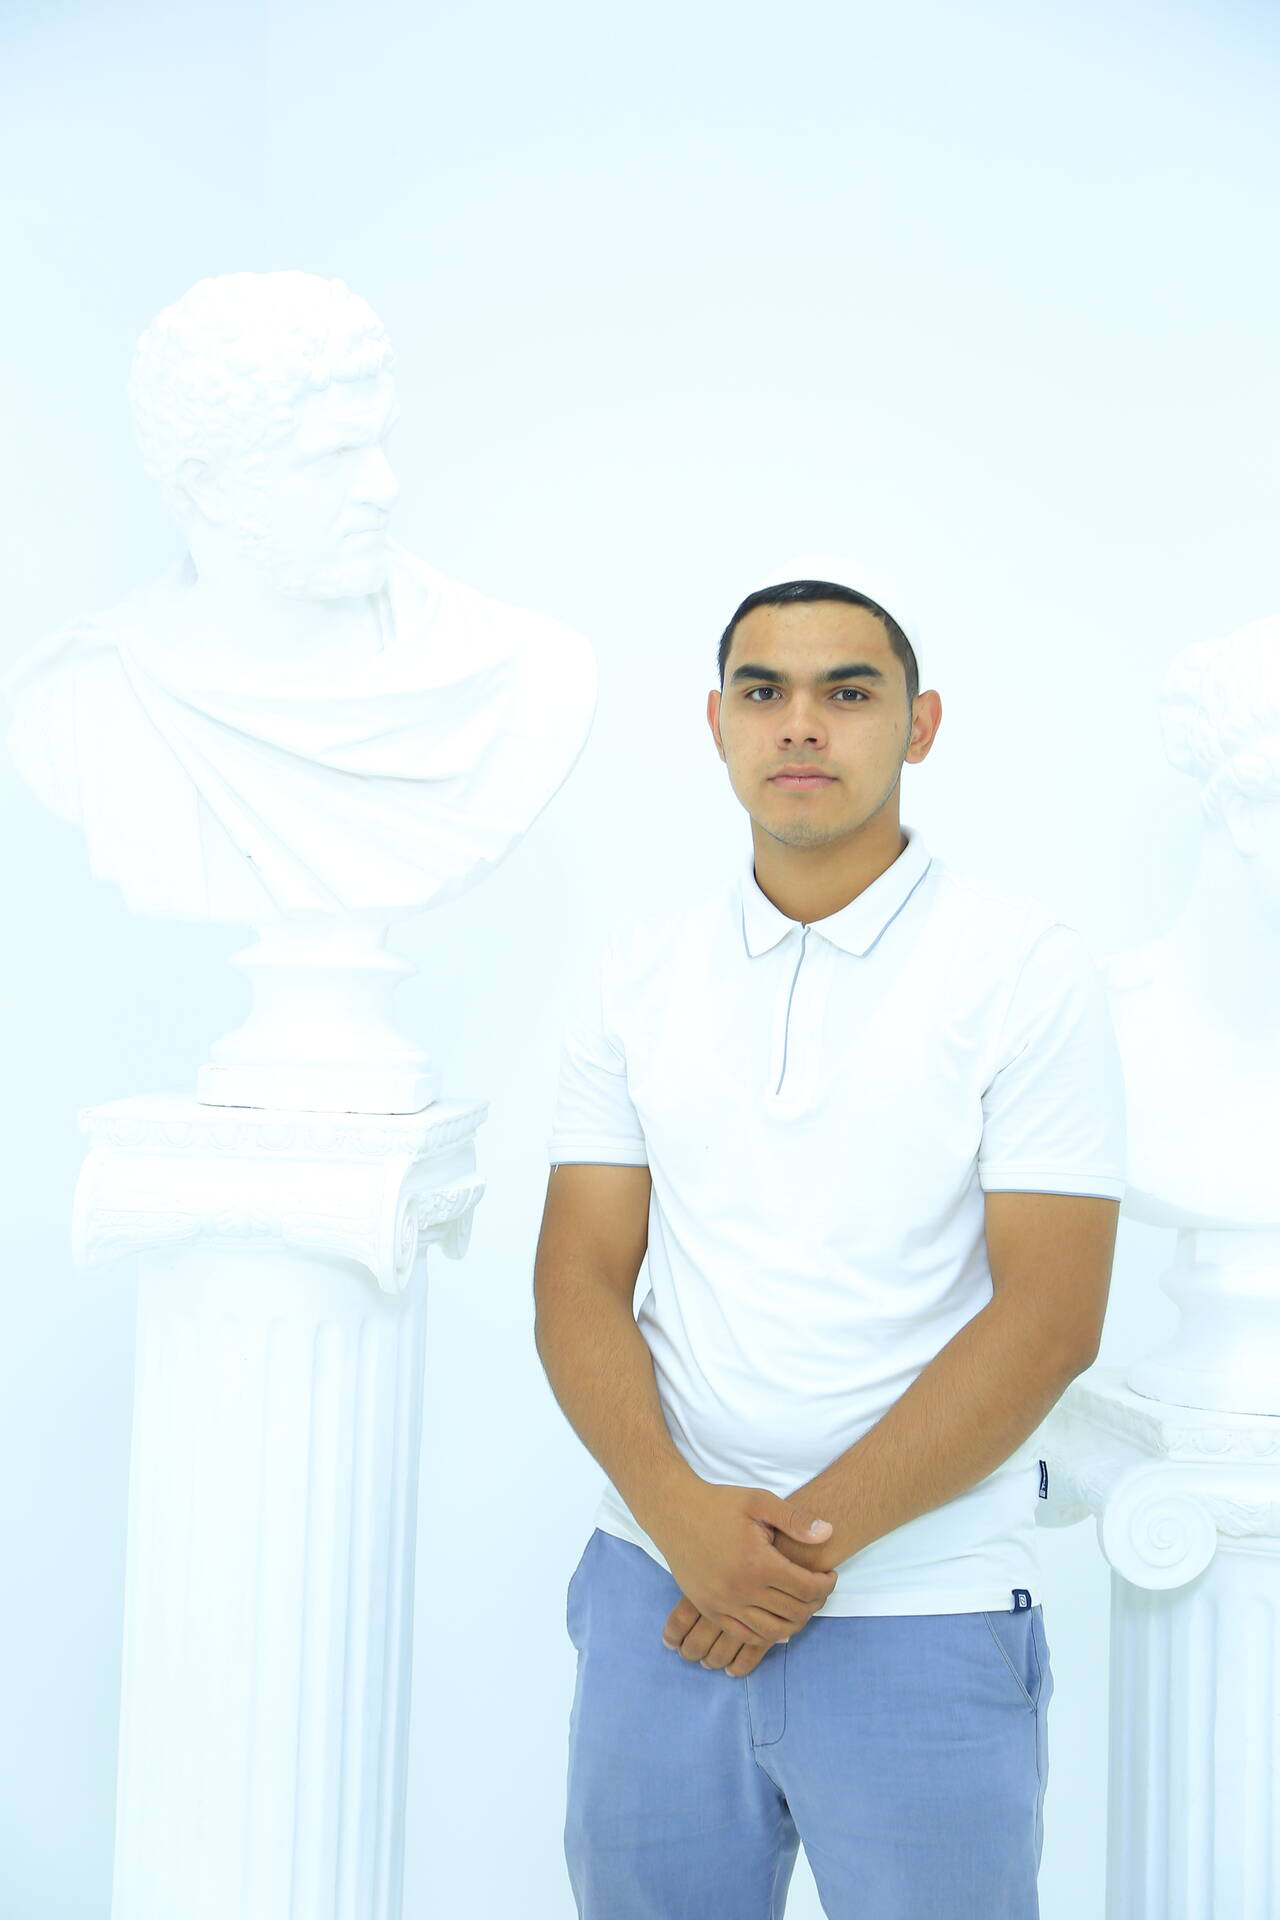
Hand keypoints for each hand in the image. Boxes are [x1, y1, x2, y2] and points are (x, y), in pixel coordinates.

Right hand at [651, 1482, 838, 1676]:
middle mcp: (741, 1589)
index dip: (826, 1585)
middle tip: (819, 1589)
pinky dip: (766, 1634)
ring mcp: (723, 1604)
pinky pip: (745, 1635)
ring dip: (794, 1622)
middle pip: (794, 1612)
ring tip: (800, 1605)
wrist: (674, 1512)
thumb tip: (828, 1533)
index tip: (829, 1575)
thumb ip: (795, 1518)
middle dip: (815, 1603)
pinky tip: (775, 1618)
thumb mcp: (758, 1501)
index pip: (806, 1588)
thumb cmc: (718, 1504)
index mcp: (757, 1563)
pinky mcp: (709, 1609)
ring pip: (772, 1632)